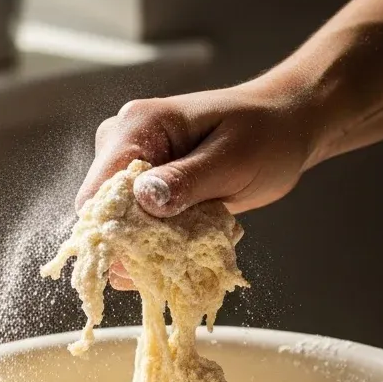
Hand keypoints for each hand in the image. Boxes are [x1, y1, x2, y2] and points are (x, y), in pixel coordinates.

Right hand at [77, 75, 321, 288]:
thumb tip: (144, 199)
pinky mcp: (143, 193)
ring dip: (150, 249)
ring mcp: (131, 172)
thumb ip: (187, 180)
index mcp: (136, 128)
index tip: (146, 254)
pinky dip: (160, 247)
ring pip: (118, 230)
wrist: (285, 128)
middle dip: (134, 244)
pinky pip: (136, 232)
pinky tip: (190, 242)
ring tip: (192, 243)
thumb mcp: (233, 158)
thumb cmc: (267, 134)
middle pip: (102, 216)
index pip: (97, 192)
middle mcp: (122, 147)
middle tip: (180, 253)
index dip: (112, 230)